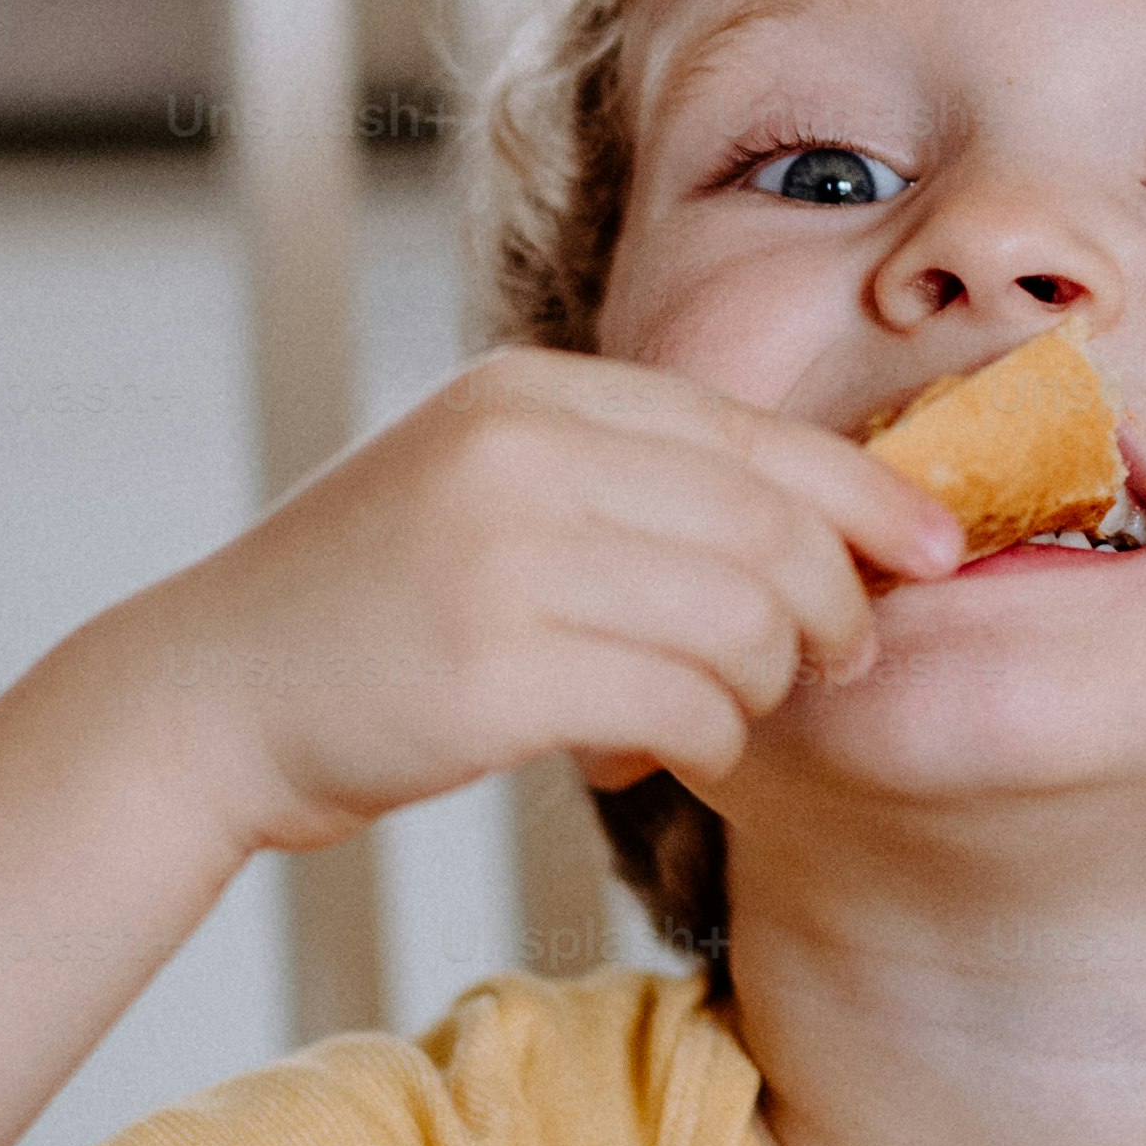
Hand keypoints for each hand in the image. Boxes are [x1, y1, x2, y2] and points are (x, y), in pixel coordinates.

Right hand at [114, 348, 971, 857]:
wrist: (207, 697)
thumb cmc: (368, 609)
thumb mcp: (485, 488)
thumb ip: (626, 483)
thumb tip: (820, 531)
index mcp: (530, 393)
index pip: (752, 431)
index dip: (866, 493)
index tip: (939, 548)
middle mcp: (522, 452)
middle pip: (771, 525)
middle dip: (833, 607)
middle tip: (833, 663)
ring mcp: (503, 556)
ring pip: (742, 620)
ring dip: (757, 689)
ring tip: (707, 715)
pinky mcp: (493, 668)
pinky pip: (683, 703)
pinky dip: (698, 739)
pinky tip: (646, 752)